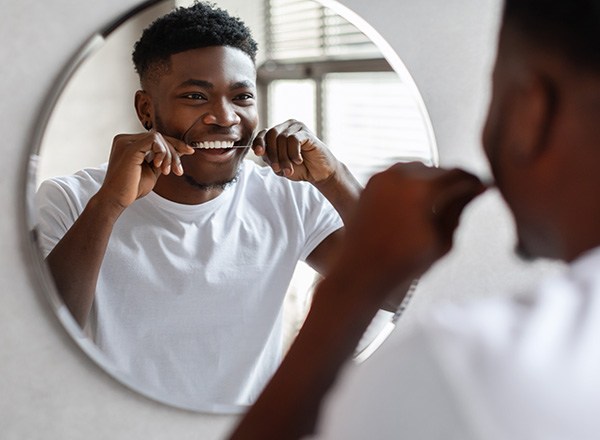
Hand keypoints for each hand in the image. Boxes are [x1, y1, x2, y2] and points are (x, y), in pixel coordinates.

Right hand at [97, 131, 193, 209]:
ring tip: (168, 172)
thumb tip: (179, 150)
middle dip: (174, 152)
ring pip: (158, 137)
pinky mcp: (129, 148)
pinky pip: (153, 140)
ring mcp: (126, 142)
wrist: (117, 200)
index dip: (175, 144)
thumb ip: (162, 159)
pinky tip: (161, 167)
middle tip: (179, 170)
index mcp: (130, 143)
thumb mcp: (153, 171)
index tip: (189, 152)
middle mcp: (126, 139)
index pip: (156, 138)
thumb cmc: (132, 188)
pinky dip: (162, 152)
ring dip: (169, 154)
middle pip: (159, 137)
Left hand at [252, 119, 337, 183]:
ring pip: (282, 139)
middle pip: (271, 135)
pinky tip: (299, 160)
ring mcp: (297, 127)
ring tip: (289, 169)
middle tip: (277, 169)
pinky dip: (294, 153)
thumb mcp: (279, 164)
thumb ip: (268, 156)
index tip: (259, 153)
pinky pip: (293, 140)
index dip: (259, 142)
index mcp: (278, 133)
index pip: (263, 133)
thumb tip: (257, 149)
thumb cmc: (299, 168)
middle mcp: (287, 126)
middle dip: (273, 154)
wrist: (318, 173)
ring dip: (284, 158)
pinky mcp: (306, 132)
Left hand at [338, 162, 486, 293]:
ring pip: (418, 169)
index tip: (482, 189)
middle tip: (465, 195)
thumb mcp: (442, 241)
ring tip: (441, 201)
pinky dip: (411, 183)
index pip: (458, 174)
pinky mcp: (370, 183)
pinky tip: (417, 201)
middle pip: (438, 170)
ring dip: (431, 180)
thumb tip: (475, 191)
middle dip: (452, 181)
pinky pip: (398, 175)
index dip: (473, 181)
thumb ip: (459, 210)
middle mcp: (400, 176)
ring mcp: (382, 177)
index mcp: (421, 189)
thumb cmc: (402, 263)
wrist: (360, 271)